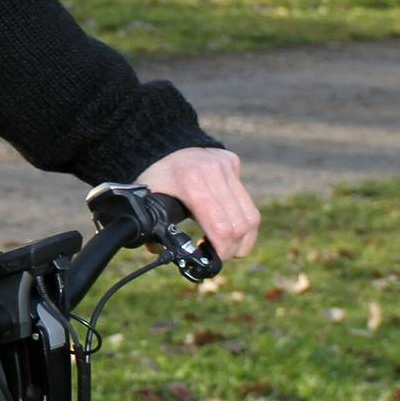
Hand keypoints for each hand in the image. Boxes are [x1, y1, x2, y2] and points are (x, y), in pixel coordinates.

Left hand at [136, 146, 261, 261]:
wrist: (162, 142)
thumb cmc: (155, 177)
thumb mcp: (149, 200)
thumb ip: (151, 228)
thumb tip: (159, 252)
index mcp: (190, 182)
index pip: (220, 227)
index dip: (222, 250)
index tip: (214, 258)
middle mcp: (212, 171)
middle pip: (240, 225)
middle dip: (235, 248)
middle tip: (222, 255)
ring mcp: (225, 165)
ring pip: (251, 214)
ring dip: (245, 238)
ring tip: (231, 246)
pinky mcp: (232, 163)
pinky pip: (247, 200)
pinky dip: (243, 219)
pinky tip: (230, 224)